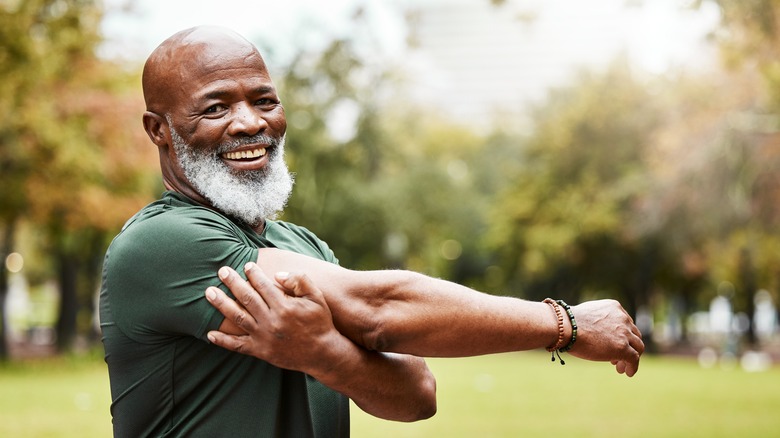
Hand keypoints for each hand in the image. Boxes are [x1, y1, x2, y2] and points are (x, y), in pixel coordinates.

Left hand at [205, 263, 346, 373]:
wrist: (322, 353)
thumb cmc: (319, 322)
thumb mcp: (316, 297)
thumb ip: (299, 281)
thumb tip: (277, 275)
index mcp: (284, 307)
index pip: (263, 285)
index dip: (253, 274)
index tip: (246, 265)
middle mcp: (271, 321)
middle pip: (246, 298)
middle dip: (232, 282)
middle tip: (222, 271)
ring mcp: (263, 337)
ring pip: (237, 317)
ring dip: (221, 304)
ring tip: (209, 292)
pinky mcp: (260, 351)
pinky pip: (237, 345)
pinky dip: (223, 340)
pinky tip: (210, 333)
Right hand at [567, 299, 643, 376]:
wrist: (566, 327)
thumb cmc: (568, 323)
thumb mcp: (588, 315)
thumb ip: (597, 321)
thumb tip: (595, 332)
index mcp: (614, 307)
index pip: (626, 323)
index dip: (622, 335)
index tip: (614, 343)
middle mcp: (623, 318)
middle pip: (634, 335)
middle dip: (628, 346)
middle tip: (618, 357)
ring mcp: (624, 333)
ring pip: (637, 347)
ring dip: (631, 358)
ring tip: (621, 367)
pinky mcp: (623, 347)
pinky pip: (634, 358)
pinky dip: (632, 367)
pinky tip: (627, 372)